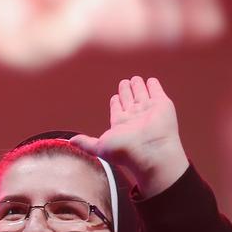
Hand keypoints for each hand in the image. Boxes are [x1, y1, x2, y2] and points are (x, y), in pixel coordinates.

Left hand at [71, 76, 189, 197]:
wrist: (150, 152)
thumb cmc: (126, 151)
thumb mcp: (100, 147)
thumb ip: (86, 142)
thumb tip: (69, 142)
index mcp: (121, 123)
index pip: (118, 109)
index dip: (116, 102)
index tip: (115, 97)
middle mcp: (135, 116)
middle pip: (130, 100)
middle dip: (126, 91)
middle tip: (124, 83)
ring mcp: (149, 110)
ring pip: (142, 94)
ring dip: (138, 86)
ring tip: (135, 79)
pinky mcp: (162, 105)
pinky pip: (157, 92)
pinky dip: (154, 86)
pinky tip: (151, 81)